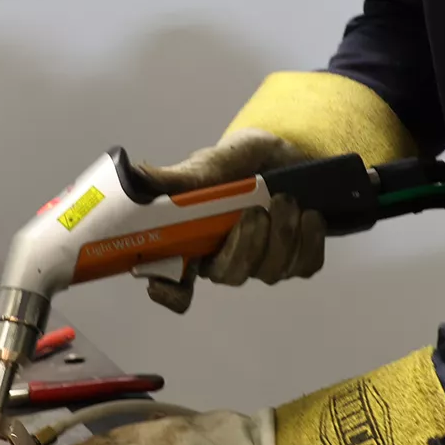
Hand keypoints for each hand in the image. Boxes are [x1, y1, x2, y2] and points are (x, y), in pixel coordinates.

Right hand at [135, 130, 326, 312]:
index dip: (169, 291)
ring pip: (270, 272)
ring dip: (282, 235)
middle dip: (246, 246)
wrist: (287, 153)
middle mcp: (225, 258)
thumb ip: (179, 178)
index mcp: (194, 241)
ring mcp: (262, 262)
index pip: (173, 283)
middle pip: (229, 276)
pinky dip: (309, 240)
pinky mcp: (296, 259)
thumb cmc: (239, 161)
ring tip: (286, 200)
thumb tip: (135, 177)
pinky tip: (309, 214)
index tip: (166, 283)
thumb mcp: (210, 162)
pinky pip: (304, 266)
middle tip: (256, 210)